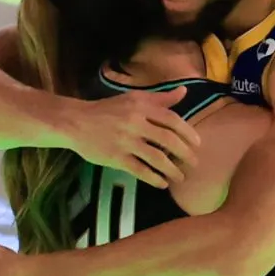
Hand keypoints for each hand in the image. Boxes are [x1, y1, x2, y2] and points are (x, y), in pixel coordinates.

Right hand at [68, 86, 200, 187]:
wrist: (76, 122)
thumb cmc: (108, 109)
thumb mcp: (133, 98)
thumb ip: (160, 98)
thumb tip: (184, 92)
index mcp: (141, 107)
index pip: (171, 120)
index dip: (188, 133)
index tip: (198, 144)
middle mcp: (135, 123)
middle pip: (168, 140)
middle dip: (185, 154)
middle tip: (194, 163)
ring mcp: (125, 142)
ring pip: (156, 158)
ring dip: (172, 170)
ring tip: (181, 177)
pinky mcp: (115, 158)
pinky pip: (140, 170)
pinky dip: (154, 178)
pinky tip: (162, 183)